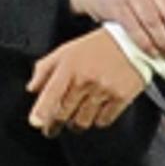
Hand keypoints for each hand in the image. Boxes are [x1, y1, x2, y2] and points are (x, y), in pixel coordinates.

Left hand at [27, 28, 148, 136]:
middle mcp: (85, 80)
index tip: (36, 123)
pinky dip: (98, 119)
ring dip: (78, 122)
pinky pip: (103, 120)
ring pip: (83, 121)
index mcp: (69, 67)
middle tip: (55, 124)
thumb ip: (45, 68)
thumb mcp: (67, 51)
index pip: (51, 94)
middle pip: (64, 113)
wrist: (132, 42)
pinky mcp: (121, 98)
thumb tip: (32, 88)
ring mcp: (104, 90)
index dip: (41, 112)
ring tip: (79, 113)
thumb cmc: (97, 46)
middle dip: (57, 121)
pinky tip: (98, 110)